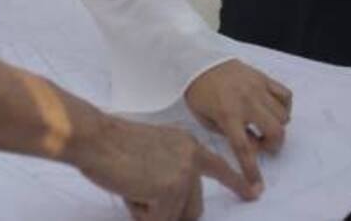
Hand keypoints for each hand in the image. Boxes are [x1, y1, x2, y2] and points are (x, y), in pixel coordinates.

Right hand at [72, 114, 258, 219]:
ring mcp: (183, 174)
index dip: (238, 182)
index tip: (255, 193)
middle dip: (170, 214)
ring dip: (151, 213)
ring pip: (174, 217)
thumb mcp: (153, 151)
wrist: (96, 138)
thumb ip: (171, 170)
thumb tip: (178, 204)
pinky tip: (129, 190)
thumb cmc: (113, 145)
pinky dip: (141, 215)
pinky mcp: (170, 190)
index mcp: (187, 144)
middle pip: (194, 209)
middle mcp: (191, 157)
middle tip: (142, 195)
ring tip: (131, 186)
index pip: (220, 166)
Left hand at [184, 59, 291, 190]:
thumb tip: (251, 142)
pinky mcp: (263, 77)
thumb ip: (227, 133)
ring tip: (264, 125)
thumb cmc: (198, 92)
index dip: (252, 170)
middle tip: (263, 145)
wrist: (197, 60)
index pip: (244, 149)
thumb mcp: (204, 119)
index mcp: (228, 115)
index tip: (257, 186)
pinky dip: (285, 106)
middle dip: (273, 145)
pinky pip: (285, 94)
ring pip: (283, 115)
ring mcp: (257, 88)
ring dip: (277, 127)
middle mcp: (246, 102)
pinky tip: (274, 110)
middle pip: (275, 131)